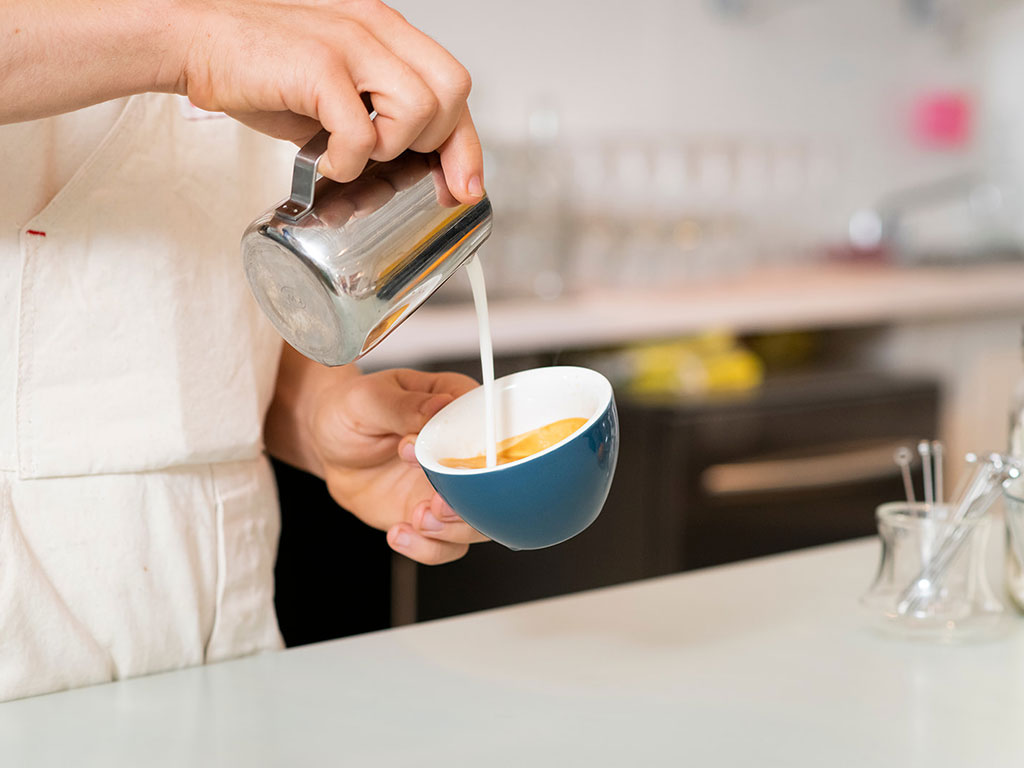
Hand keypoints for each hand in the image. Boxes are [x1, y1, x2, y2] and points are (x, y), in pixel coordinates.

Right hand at [1, 0, 482, 203]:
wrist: (191, 41)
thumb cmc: (259, 69)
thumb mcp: (333, 88)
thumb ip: (374, 112)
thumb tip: (410, 166)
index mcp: (385, 31)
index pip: (455, 85)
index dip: (467, 144)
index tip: (463, 188)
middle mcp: (376, 29)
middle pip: (453, 92)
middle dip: (438, 145)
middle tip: (400, 169)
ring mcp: (349, 43)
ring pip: (419, 110)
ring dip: (390, 149)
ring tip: (350, 155)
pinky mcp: (318, 66)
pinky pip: (362, 131)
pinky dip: (349, 162)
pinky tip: (325, 163)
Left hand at [269, 353, 489, 564]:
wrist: (328, 446)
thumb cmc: (351, 410)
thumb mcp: (369, 400)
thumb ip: (405, 407)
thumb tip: (439, 406)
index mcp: (459, 408)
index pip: (493, 433)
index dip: (475, 454)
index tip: (438, 459)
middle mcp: (464, 452)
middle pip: (495, 486)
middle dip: (468, 503)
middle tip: (433, 504)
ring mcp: (453, 488)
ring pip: (480, 523)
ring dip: (452, 531)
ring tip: (415, 519)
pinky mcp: (435, 518)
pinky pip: (449, 546)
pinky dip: (429, 549)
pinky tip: (399, 533)